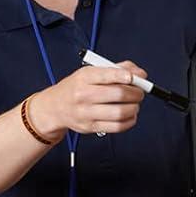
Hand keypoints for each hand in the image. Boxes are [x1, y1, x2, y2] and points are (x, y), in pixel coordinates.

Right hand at [28, 62, 146, 138]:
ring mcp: (86, 113)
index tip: (136, 78)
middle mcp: (84, 94)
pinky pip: (117, 127)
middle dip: (136, 93)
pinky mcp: (90, 127)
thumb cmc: (76, 88)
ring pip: (120, 112)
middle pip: (118, 94)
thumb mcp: (91, 72)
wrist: (55, 107)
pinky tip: (130, 115)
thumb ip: (117, 69)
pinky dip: (129, 121)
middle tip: (139, 92)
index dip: (126, 76)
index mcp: (84, 77)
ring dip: (134, 108)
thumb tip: (140, 74)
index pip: (108, 74)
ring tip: (134, 104)